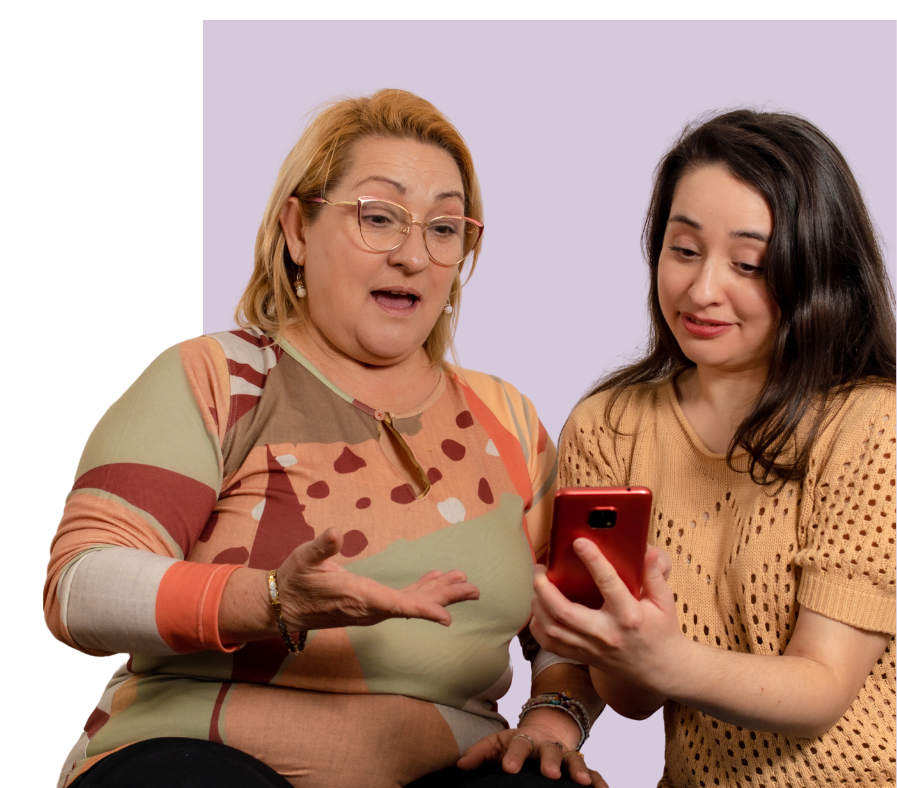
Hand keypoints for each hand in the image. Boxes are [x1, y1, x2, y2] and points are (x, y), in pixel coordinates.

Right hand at [276, 528, 478, 629]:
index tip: (447, 617)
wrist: (282, 605)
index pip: (397, 606)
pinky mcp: (370, 603)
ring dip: (439, 592)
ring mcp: (372, 608)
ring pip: (412, 602)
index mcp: (360, 597)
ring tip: (465, 582)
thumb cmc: (294, 580)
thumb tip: (335, 533)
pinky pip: (403, 600)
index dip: (423, 610)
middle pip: (415, 604)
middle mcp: (371, 608)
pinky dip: (422, 590)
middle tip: (475, 589)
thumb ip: (322, 547)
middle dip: (445, 597)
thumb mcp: (305, 559)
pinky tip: (435, 579)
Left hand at [458, 713, 607, 786]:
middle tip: (548, 773)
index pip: (518, 744)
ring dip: (578, 769)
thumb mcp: (497, 743)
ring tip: (582, 783)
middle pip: (549, 750)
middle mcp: (547, 745)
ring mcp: (565, 755)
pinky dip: (598, 780)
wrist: (545, 732)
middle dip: (549, 761)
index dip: (514, 756)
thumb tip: (460, 765)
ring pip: (574, 759)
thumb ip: (479, 753)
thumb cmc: (516, 744)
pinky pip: (593, 771)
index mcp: (525, 739)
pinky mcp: (579, 765)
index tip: (509, 768)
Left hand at [530, 540, 679, 685]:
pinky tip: (539, 608)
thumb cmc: (660, 630)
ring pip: (552, 628)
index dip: (592, 560)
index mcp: (628, 615)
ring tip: (537, 584)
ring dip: (537, 604)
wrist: (660, 669)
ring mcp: (591, 648)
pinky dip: (538, 625)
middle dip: (544, 587)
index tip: (579, 542)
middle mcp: (606, 633)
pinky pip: (549, 644)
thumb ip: (653, 575)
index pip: (608, 584)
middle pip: (564, 611)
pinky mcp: (582, 656)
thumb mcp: (664, 601)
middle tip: (540, 569)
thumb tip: (647, 551)